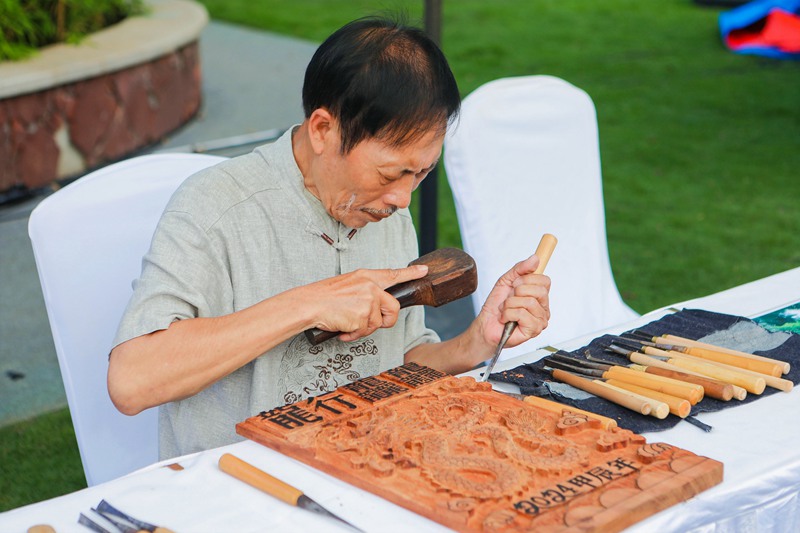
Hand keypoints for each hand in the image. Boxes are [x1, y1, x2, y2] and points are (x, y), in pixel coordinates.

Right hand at [304, 264, 428, 341]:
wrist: (308, 304)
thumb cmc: (323, 297)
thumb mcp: (347, 286)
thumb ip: (364, 292)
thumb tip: (374, 308)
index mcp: (365, 276)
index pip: (392, 274)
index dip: (410, 274)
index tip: (425, 271)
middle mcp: (370, 286)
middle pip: (393, 307)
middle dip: (386, 320)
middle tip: (373, 324)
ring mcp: (368, 300)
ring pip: (376, 324)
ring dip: (362, 329)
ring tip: (346, 324)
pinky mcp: (364, 315)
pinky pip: (365, 332)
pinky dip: (353, 335)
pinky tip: (343, 329)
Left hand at [477, 254, 550, 348]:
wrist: (485, 325)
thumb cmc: (496, 306)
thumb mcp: (506, 281)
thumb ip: (520, 269)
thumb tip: (535, 258)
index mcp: (540, 296)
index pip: (545, 280)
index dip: (527, 279)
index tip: (515, 284)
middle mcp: (543, 308)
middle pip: (540, 291)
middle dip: (518, 291)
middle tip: (508, 299)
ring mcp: (540, 320)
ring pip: (529, 302)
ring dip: (510, 304)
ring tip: (505, 310)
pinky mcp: (533, 330)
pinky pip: (522, 314)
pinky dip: (508, 314)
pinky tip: (506, 319)